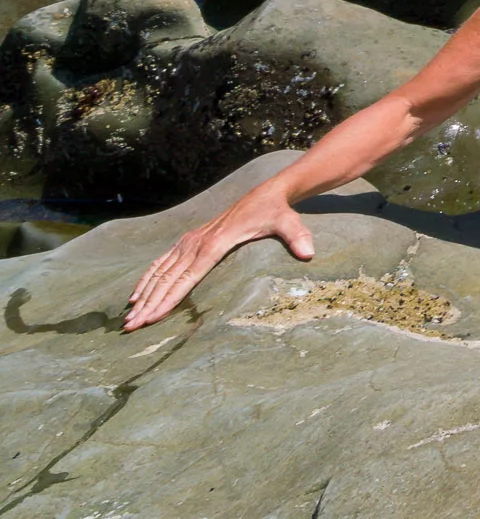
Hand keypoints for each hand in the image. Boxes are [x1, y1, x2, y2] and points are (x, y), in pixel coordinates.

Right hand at [125, 191, 313, 330]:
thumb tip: (309, 253)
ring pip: (160, 272)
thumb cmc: (276, 212)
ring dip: (143, 295)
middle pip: (168, 278)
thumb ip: (297, 237)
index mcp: (216, 243)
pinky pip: (161, 262)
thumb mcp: (289, 223)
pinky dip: (147, 279)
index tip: (152, 317)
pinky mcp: (188, 240)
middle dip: (149, 304)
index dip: (169, 298)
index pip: (188, 276)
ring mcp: (190, 240)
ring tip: (128, 319)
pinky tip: (136, 296)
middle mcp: (197, 242)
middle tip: (131, 328)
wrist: (266, 193)